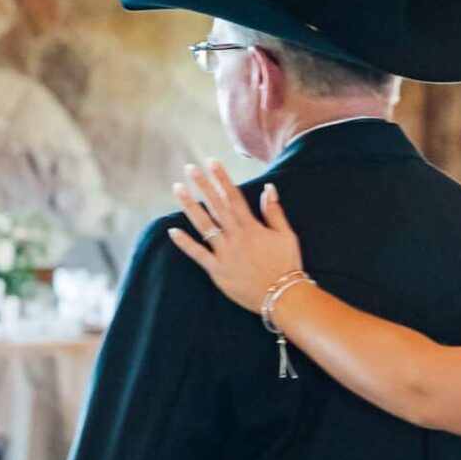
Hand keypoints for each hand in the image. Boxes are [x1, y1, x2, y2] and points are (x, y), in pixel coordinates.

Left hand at [169, 159, 303, 312]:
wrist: (282, 296)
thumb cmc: (287, 266)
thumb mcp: (287, 235)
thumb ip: (275, 212)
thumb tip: (268, 187)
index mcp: (252, 227)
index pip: (233, 196)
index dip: (222, 178)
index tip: (211, 162)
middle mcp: (236, 237)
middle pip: (216, 206)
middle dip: (202, 185)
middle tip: (189, 168)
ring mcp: (225, 253)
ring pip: (204, 225)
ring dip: (190, 206)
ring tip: (178, 190)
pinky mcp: (217, 271)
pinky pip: (198, 254)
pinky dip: (185, 243)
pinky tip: (173, 230)